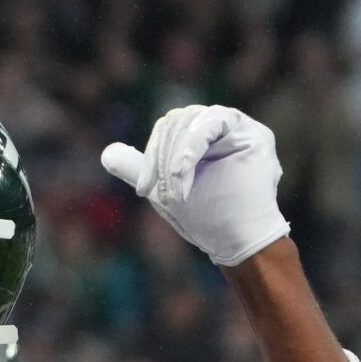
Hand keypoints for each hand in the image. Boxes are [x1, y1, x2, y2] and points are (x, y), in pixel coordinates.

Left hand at [101, 104, 289, 266]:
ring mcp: (238, 128)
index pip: (167, 128)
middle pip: (177, 121)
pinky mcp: (253, 132)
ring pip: (192, 120)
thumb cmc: (205, 218)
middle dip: (162, 157)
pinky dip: (191, 148)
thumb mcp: (162, 190)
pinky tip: (182, 175)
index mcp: (198, 138)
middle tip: (161, 195)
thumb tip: (107, 154)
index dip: (151, 155)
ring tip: (176, 194)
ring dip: (176, 157)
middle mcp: (219, 128)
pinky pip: (214, 121)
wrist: (235, 241)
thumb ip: (138, 169)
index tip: (143, 190)